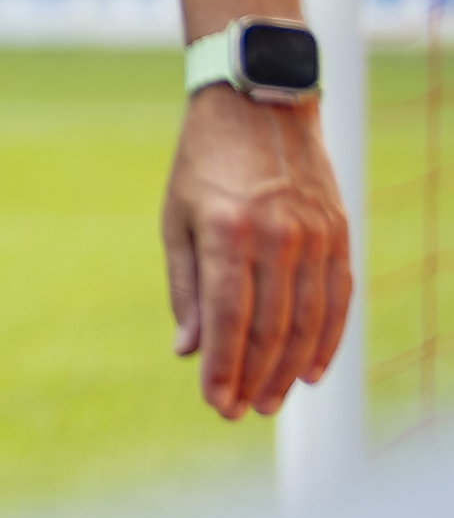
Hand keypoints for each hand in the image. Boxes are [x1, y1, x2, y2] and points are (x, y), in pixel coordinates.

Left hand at [164, 86, 351, 418]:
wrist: (259, 106)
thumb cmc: (203, 165)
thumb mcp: (177, 218)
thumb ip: (185, 287)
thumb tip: (188, 351)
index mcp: (226, 231)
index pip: (226, 317)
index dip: (222, 367)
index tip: (216, 403)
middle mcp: (276, 236)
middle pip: (269, 328)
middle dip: (253, 377)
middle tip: (241, 411)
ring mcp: (314, 236)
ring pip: (307, 322)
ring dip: (288, 370)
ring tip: (270, 401)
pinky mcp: (339, 234)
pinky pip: (337, 300)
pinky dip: (326, 341)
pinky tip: (309, 372)